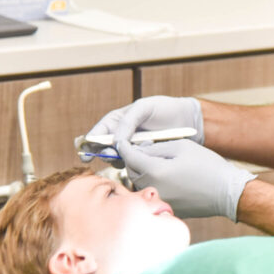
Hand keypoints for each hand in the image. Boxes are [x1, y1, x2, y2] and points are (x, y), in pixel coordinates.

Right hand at [83, 97, 205, 164]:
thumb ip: (128, 121)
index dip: (89, 143)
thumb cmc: (164, 109)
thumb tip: (115, 140)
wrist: (187, 120)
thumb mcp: (145, 108)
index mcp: (117, 121)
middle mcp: (121, 136)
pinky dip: (133, 164)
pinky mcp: (143, 158)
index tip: (86, 153)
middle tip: (109, 155)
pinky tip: (141, 159)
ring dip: (119, 160)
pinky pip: (132, 165)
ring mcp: (132, 149)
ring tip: (130, 154)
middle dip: (103, 153)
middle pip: (102, 149)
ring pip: (116, 159)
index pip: (97, 133)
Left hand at [118, 139, 255, 221]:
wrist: (227, 193)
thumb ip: (156, 147)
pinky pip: (152, 193)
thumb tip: (140, 149)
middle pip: (132, 171)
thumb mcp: (182, 147)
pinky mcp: (167, 208)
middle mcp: (153, 189)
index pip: (130, 156)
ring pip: (140, 183)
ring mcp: (159, 201)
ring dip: (143, 172)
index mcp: (155, 171)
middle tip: (143, 149)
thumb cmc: (207, 166)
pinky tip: (167, 178)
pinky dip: (154, 184)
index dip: (124, 147)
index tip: (121, 141)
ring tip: (156, 163)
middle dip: (134, 159)